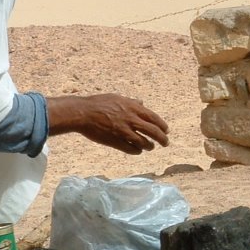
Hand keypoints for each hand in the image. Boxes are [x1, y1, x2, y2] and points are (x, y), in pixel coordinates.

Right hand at [47, 93, 169, 154]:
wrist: (83, 113)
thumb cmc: (98, 103)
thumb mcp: (117, 98)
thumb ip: (131, 102)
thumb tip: (141, 103)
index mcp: (132, 107)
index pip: (153, 117)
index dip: (162, 125)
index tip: (166, 130)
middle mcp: (130, 119)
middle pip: (152, 131)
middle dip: (162, 138)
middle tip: (165, 143)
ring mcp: (124, 131)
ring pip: (143, 142)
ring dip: (149, 146)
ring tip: (150, 147)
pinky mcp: (116, 142)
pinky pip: (131, 149)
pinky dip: (137, 151)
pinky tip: (138, 151)